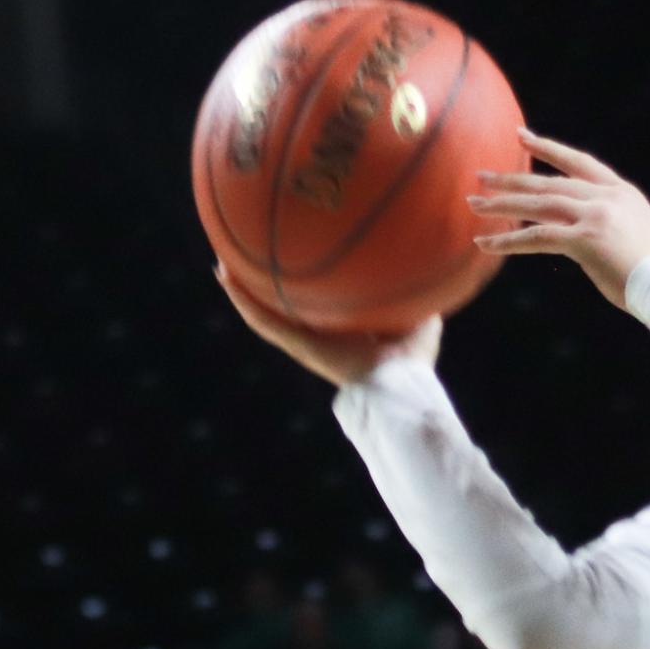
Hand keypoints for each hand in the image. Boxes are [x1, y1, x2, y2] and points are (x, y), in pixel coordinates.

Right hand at [217, 262, 440, 386]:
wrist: (400, 386)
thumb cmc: (414, 362)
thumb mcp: (419, 320)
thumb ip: (419, 298)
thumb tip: (427, 269)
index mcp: (342, 335)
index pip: (316, 312)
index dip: (303, 293)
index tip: (293, 270)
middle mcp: (318, 340)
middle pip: (283, 310)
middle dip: (264, 288)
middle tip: (246, 262)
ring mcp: (304, 344)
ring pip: (263, 314)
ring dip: (241, 290)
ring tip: (222, 264)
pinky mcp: (298, 345)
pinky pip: (264, 320)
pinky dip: (243, 299)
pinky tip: (225, 277)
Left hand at [468, 128, 649, 310]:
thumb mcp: (635, 239)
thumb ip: (607, 230)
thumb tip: (580, 239)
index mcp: (622, 193)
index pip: (579, 162)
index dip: (548, 148)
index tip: (520, 135)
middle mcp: (607, 197)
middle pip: (550, 181)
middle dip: (513, 179)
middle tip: (482, 176)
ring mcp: (596, 215)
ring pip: (539, 204)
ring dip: (502, 205)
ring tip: (473, 205)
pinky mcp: (586, 239)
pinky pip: (537, 237)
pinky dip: (508, 241)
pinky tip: (485, 244)